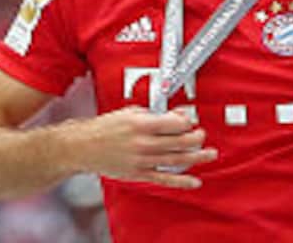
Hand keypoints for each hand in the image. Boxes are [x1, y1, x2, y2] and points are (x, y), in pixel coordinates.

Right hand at [70, 106, 217, 188]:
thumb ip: (154, 114)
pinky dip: (182, 181)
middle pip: (180, 142)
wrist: (82, 146)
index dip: (188, 122)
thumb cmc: (105, 128)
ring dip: (197, 157)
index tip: (191, 121)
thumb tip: (175, 115)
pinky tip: (194, 181)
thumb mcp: (130, 112)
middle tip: (202, 135)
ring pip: (177, 160)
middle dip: (196, 138)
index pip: (175, 124)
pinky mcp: (139, 173)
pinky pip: (164, 179)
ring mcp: (142, 160)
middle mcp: (144, 143)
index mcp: (142, 124)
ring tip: (210, 154)